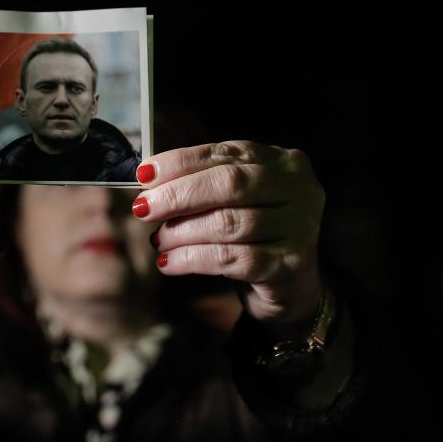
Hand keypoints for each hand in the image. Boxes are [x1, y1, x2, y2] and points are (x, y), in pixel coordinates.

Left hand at [133, 141, 325, 335]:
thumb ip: (203, 182)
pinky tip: (169, 263)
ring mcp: (299, 228)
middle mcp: (299, 190)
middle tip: (143, 208)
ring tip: (158, 239)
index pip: (226, 154)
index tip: (145, 173)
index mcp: (284, 162)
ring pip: (227, 223)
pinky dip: (191, 259)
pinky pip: (229, 259)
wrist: (291, 287)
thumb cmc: (254, 234)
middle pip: (229, 184)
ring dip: (181, 232)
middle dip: (179, 195)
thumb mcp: (235, 200)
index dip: (182, 162)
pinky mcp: (288, 267)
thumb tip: (149, 178)